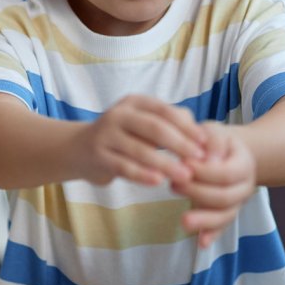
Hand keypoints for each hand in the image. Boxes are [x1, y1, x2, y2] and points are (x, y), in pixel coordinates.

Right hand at [77, 95, 206, 185]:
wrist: (79, 149)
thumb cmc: (123, 136)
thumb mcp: (145, 124)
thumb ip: (172, 123)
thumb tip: (200, 132)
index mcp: (134, 102)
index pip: (165, 111)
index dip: (186, 127)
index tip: (204, 143)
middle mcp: (118, 115)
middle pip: (154, 128)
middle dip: (180, 144)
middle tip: (199, 160)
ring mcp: (106, 135)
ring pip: (140, 150)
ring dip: (165, 164)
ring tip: (185, 176)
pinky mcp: (98, 156)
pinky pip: (123, 166)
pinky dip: (142, 174)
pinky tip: (158, 182)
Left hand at [172, 122, 256, 247]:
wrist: (228, 153)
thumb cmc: (215, 141)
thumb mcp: (214, 132)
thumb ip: (212, 142)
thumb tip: (208, 160)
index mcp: (244, 164)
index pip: (226, 173)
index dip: (204, 172)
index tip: (182, 165)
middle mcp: (245, 187)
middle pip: (224, 197)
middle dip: (198, 193)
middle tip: (173, 185)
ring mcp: (237, 204)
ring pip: (225, 216)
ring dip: (204, 219)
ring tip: (183, 221)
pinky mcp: (226, 215)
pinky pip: (222, 228)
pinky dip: (212, 235)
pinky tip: (201, 243)